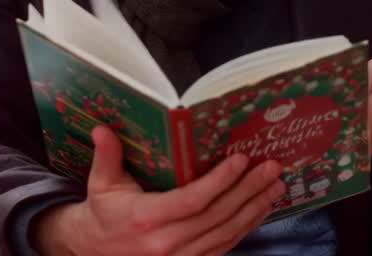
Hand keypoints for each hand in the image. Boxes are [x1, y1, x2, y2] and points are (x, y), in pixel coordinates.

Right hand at [32, 125, 285, 255]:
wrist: (96, 252)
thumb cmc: (103, 213)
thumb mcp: (100, 183)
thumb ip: (107, 155)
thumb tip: (102, 129)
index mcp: (147, 218)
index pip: (192, 200)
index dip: (220, 181)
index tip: (240, 160)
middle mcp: (167, 242)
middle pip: (218, 215)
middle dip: (248, 190)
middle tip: (271, 167)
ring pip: (226, 233)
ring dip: (254, 208)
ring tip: (276, 185)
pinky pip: (224, 246)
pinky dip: (246, 227)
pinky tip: (260, 209)